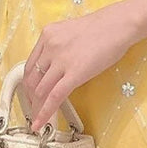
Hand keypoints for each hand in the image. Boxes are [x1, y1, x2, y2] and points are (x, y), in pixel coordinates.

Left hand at [22, 5, 136, 132]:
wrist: (118, 25)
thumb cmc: (102, 27)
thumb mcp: (71, 31)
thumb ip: (59, 46)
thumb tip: (54, 65)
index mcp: (48, 34)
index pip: (30, 64)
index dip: (28, 83)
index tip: (30, 93)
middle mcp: (50, 46)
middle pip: (32, 79)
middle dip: (31, 98)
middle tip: (34, 109)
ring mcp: (61, 60)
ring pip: (40, 90)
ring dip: (37, 108)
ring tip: (38, 119)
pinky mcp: (74, 73)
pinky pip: (54, 97)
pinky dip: (45, 113)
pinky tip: (41, 123)